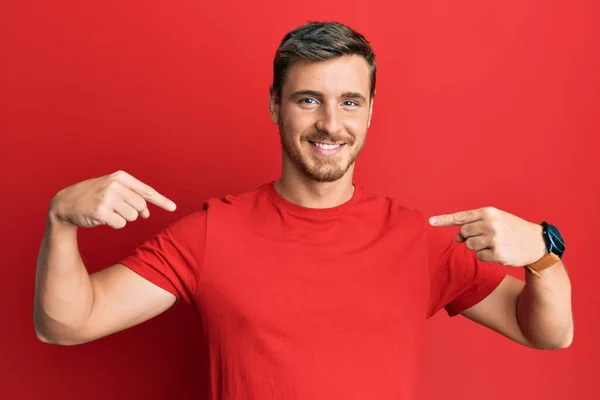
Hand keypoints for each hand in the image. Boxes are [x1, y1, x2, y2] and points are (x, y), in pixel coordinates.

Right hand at [48, 170, 176, 229]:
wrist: (65, 203)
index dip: (161, 200)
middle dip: (132, 212)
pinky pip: (120, 224)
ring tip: (108, 211)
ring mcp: (108, 198)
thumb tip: (147, 213)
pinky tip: (102, 217)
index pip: (146, 191)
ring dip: (122, 218)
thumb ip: (132, 197)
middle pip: (141, 207)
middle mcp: (115, 185)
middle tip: (117, 209)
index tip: (173, 207)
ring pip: (132, 217)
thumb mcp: (112, 189)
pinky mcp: (101, 211)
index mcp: (120, 177)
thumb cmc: (94, 196)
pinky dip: (114, 224)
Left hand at [428, 207, 546, 266]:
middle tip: (484, 237)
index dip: (444, 220)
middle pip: (463, 233)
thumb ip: (475, 224)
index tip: (430, 221)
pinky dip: (485, 256)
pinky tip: (498, 252)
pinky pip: (479, 256)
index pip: (461, 217)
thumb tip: (457, 237)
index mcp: (489, 212)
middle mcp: (491, 224)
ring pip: (469, 246)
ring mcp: (494, 239)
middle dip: (469, 237)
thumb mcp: (497, 219)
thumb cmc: (513, 230)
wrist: (537, 244)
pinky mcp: (497, 253)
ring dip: (477, 247)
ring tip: (494, 244)